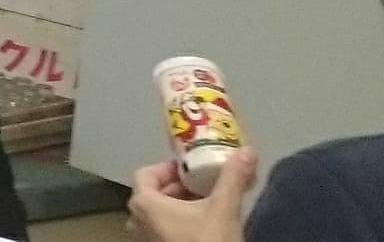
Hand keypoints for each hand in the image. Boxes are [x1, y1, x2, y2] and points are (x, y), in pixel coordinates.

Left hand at [130, 152, 254, 241]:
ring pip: (158, 213)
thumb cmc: (209, 241)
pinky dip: (178, 221)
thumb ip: (233, 178)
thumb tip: (247, 150)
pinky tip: (202, 224)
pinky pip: (162, 229)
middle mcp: (136, 220)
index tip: (192, 167)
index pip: (146, 174)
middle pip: (152, 193)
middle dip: (178, 186)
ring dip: (180, 204)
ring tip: (207, 201)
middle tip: (204, 183)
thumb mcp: (224, 209)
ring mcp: (144, 239)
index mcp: (143, 203)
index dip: (168, 167)